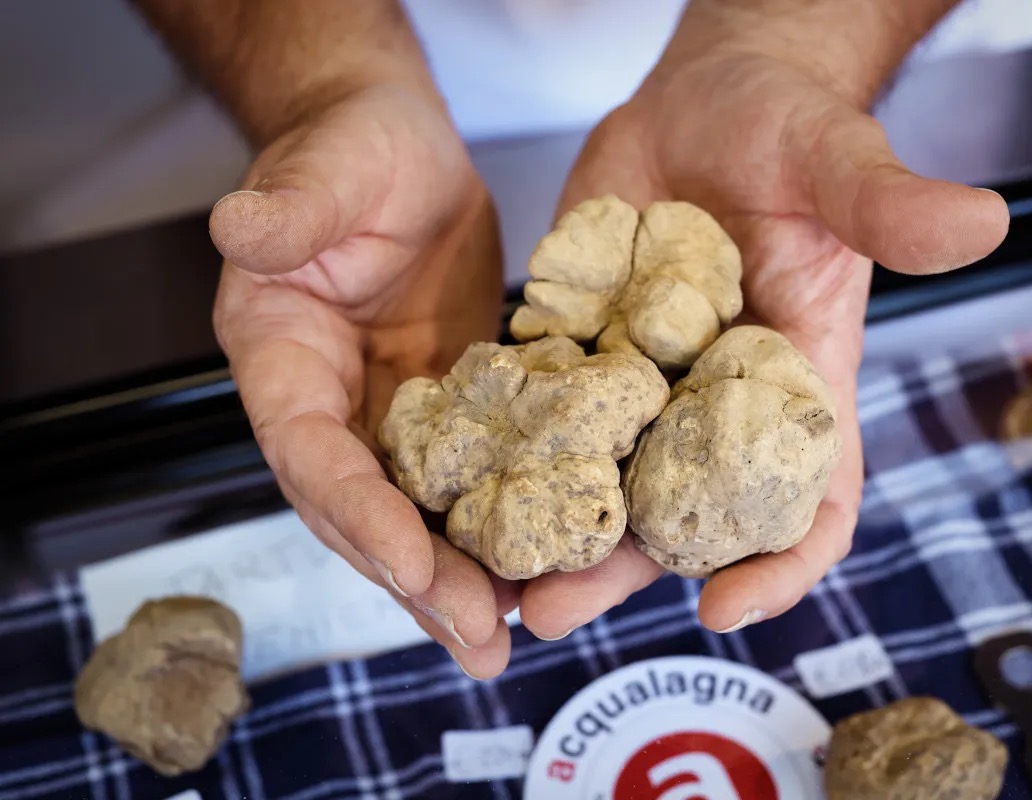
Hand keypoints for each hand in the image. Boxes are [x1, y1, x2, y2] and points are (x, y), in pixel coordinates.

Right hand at [211, 85, 515, 676]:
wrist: (399, 158)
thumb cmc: (347, 152)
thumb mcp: (320, 171)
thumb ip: (286, 210)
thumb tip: (240, 225)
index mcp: (281, 360)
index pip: (310, 454)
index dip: (358, 512)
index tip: (415, 563)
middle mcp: (331, 407)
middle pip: (365, 512)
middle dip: (420, 579)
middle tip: (480, 641)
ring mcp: (391, 417)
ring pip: (420, 514)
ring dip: (461, 579)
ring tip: (511, 638)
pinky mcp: (451, 411)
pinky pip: (471, 480)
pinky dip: (501, 526)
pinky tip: (546, 568)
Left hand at [518, 29, 1008, 637]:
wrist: (706, 104)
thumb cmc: (791, 131)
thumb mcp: (839, 163)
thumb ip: (892, 206)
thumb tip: (985, 219)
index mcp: (794, 388)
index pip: (809, 502)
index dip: (779, 565)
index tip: (725, 609)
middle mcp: (716, 406)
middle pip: (677, 517)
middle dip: (620, 570)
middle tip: (550, 611)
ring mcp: (643, 384)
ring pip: (597, 480)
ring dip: (546, 528)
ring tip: (484, 570)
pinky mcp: (582, 349)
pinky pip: (542, 412)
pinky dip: (504, 450)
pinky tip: (449, 478)